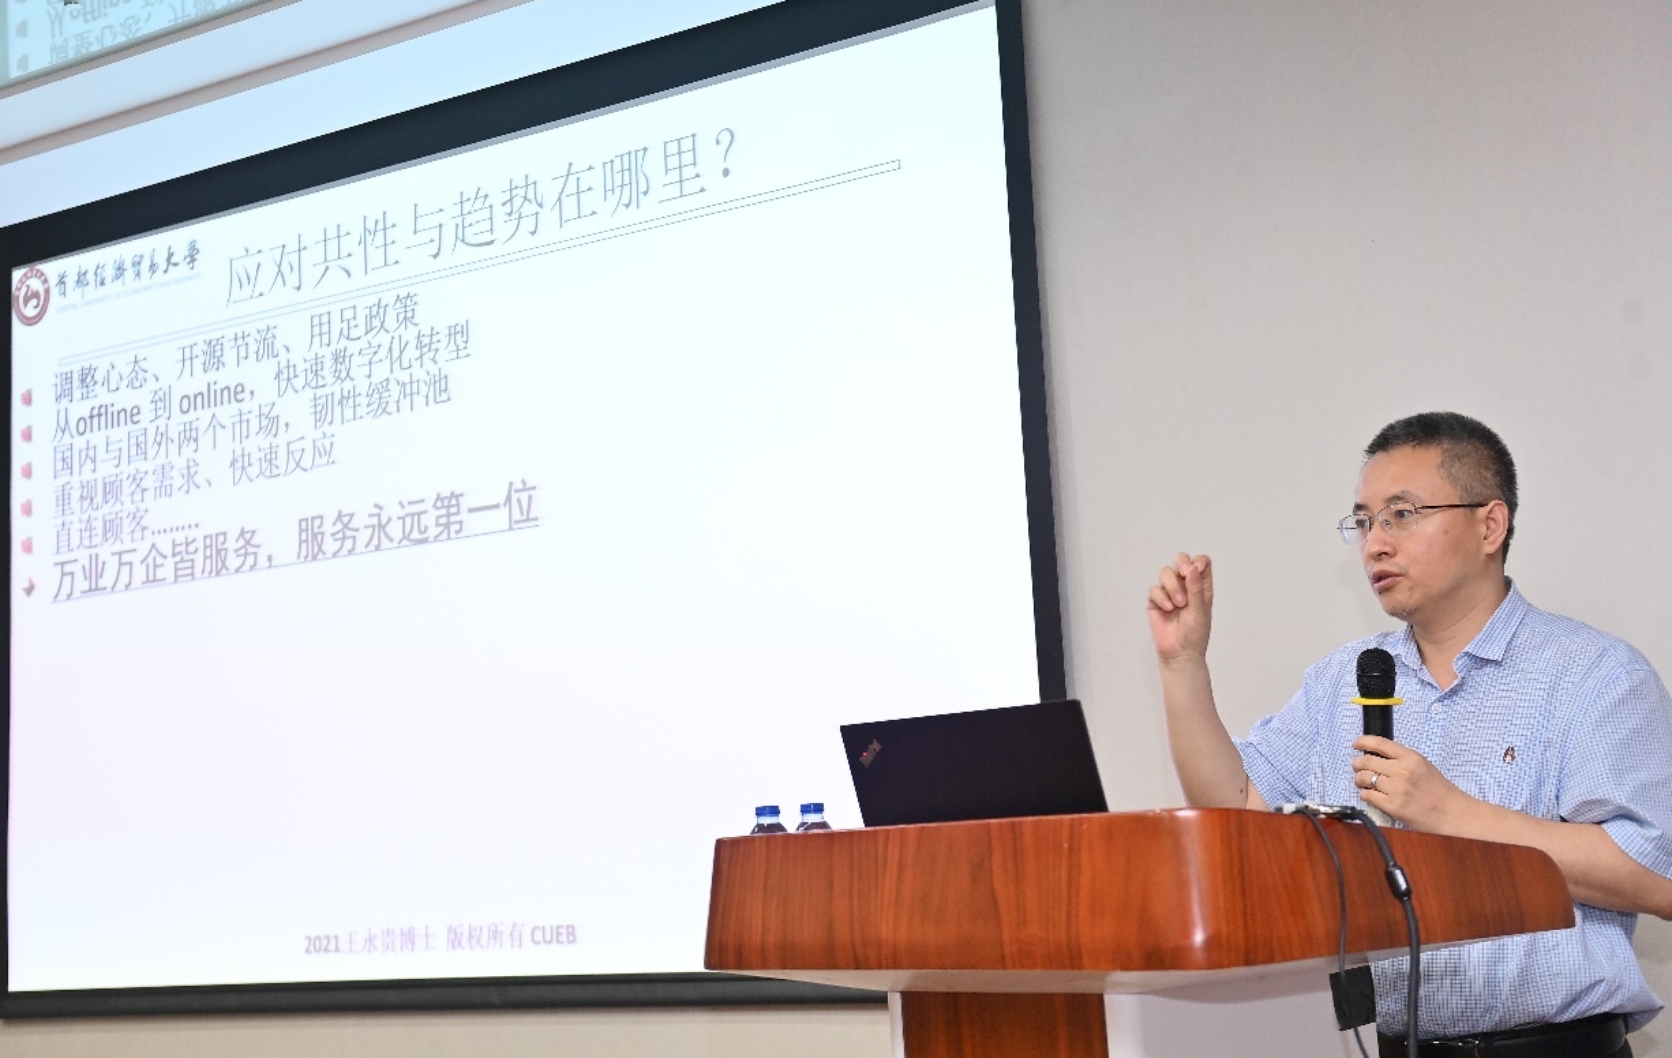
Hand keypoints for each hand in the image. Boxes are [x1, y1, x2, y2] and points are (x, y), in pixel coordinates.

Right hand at [1146, 553, 1212, 662]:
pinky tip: (1168, 609)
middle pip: (1181, 561)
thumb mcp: (1200, 609)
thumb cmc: (1195, 634)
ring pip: (1165, 573)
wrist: (1181, 653)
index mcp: (1201, 587)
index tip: (1196, 570)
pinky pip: (1154, 590)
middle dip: (1181, 564)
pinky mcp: (1155, 602)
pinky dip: (1161, 597)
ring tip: (1178, 604)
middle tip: (1184, 573)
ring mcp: (1169, 593)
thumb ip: (1196, 588)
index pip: (1201, 563)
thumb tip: (1193, 567)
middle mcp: (1185, 586)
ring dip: (1172, 586)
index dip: (1198, 561)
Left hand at [1352, 737, 1477, 831]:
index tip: (1356, 744)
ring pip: (1364, 778)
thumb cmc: (1438, 790)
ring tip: (1362, 781)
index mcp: (1411, 758)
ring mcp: (1397, 789)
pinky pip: (1368, 796)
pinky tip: (1369, 794)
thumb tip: (1376, 754)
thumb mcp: (1423, 765)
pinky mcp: (1393, 806)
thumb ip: (1401, 758)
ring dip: (1359, 779)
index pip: (1380, 744)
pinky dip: (1365, 794)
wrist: (1451, 813)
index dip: (1364, 742)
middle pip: (1367, 761)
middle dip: (1357, 763)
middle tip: (1357, 766)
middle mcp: (1403, 771)